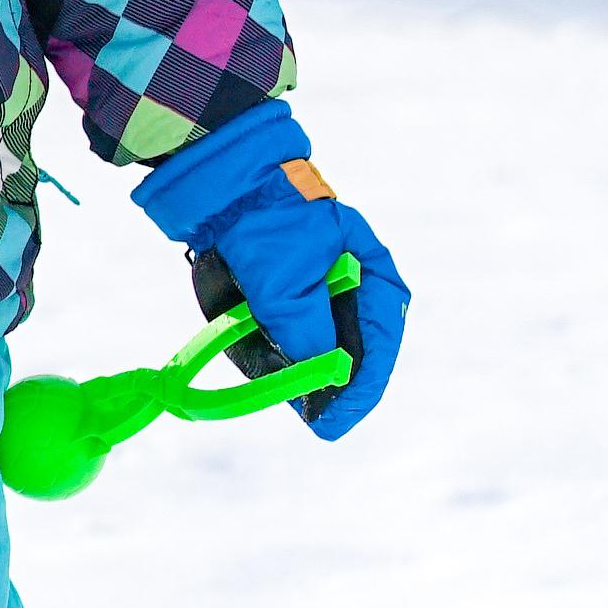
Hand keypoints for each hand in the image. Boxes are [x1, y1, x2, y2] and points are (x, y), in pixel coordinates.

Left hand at [132, 103, 406, 441]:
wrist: (228, 183)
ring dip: (309, 368)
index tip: (331, 425)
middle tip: (312, 417)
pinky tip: (274, 357)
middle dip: (333, 385)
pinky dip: (290, 350)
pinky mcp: (305, 293)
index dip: (357, 392)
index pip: (379, 347)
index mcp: (375, 277)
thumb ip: (305, 334)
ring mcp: (334, 290)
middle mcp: (362, 286)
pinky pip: (305, 333)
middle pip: (357, 353)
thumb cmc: (265, 225)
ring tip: (289, 386)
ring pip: (330, 347)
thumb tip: (322, 385)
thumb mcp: (285, 285)